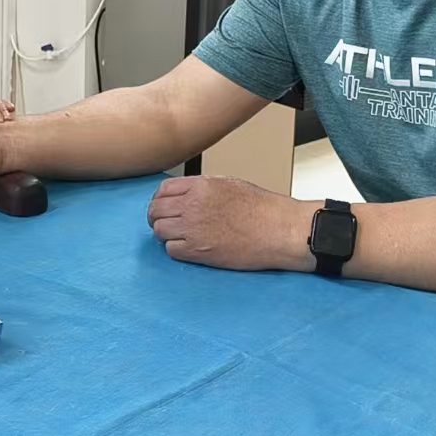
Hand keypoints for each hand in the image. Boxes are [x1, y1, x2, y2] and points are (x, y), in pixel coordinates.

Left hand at [146, 176, 314, 271]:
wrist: (280, 230)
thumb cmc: (264, 209)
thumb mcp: (230, 185)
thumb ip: (204, 188)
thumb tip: (188, 195)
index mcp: (200, 186)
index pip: (163, 190)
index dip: (161, 200)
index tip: (164, 207)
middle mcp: (192, 205)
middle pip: (156, 211)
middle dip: (157, 218)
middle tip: (166, 224)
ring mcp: (193, 228)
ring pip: (159, 231)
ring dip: (166, 234)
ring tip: (178, 237)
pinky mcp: (199, 250)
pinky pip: (171, 250)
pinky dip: (176, 250)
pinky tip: (189, 248)